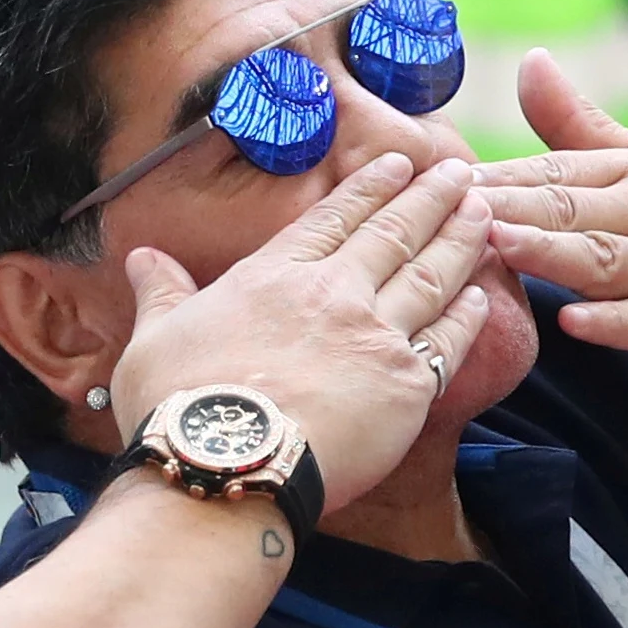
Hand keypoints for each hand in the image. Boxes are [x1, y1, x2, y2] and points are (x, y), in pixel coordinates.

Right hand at [110, 155, 492, 515]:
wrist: (226, 464)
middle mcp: (333, 294)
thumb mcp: (154, 339)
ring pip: (430, 274)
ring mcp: (376, 335)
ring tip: (484, 211)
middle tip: (461, 173)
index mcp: (274, 276)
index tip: (401, 164)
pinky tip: (484, 294)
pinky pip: (449, 340)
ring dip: (461, 239)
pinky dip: (469, 314)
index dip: (371, 187)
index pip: (333, 218)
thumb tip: (143, 258)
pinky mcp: (408, 385)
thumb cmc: (179, 409)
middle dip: (431, 198)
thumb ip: (162, 294)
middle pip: (392, 234)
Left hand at [472, 49, 627, 381]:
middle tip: (444, 212)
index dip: (494, 179)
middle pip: (573, 212)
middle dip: (508, 210)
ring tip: (495, 249)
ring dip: (550, 255)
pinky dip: (618, 322)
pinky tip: (576, 322)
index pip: (555, 173)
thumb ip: (582, 124)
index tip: (434, 183)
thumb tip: (528, 62)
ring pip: (609, 261)